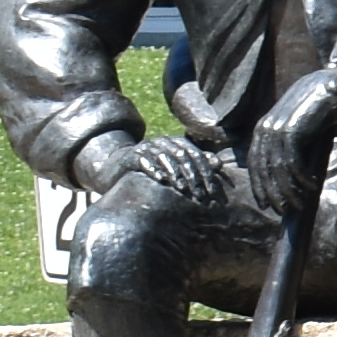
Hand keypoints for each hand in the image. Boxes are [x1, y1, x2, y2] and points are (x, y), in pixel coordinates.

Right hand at [84, 131, 237, 206]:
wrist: (117, 168)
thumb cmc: (153, 169)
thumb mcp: (175, 167)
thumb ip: (196, 163)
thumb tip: (219, 163)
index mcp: (175, 143)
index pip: (196, 154)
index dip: (206, 171)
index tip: (213, 190)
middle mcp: (162, 143)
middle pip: (182, 156)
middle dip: (194, 175)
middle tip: (200, 193)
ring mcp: (145, 148)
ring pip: (165, 157)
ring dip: (176, 173)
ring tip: (183, 189)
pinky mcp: (131, 156)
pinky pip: (143, 160)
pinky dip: (153, 168)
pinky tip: (161, 180)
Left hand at [244, 61, 336, 216]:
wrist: (335, 89)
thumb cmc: (321, 110)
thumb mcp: (302, 129)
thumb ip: (293, 145)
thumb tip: (293, 174)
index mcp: (264, 128)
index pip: (255, 162)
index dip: (259, 185)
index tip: (266, 204)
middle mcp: (265, 128)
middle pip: (262, 169)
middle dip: (272, 193)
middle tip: (283, 210)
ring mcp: (276, 129)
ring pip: (277, 169)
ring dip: (289, 190)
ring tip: (300, 204)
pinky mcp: (290, 130)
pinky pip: (291, 162)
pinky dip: (301, 178)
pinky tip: (312, 186)